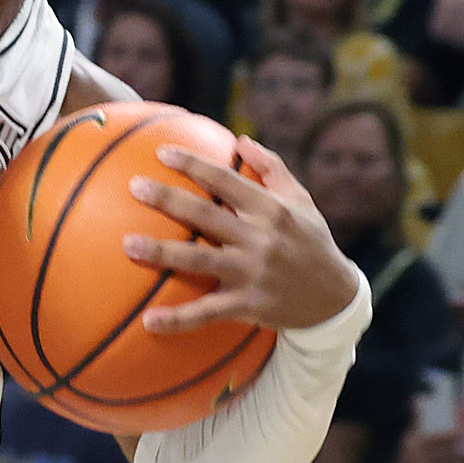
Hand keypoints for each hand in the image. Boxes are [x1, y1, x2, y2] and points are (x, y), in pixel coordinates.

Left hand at [123, 136, 359, 335]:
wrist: (334, 298)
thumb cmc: (312, 243)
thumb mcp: (301, 200)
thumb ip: (272, 168)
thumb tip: (241, 141)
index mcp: (270, 209)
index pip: (225, 180)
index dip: (193, 164)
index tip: (162, 152)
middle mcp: (259, 238)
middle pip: (206, 215)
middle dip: (169, 200)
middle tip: (134, 187)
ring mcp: (252, 273)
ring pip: (200, 260)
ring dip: (162, 252)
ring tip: (128, 244)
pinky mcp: (249, 306)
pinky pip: (208, 313)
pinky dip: (179, 319)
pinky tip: (150, 321)